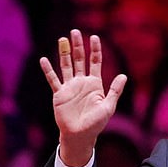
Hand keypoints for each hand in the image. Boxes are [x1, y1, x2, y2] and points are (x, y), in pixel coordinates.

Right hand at [40, 29, 126, 166]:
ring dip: (64, 53)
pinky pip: (53, 80)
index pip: (95, 62)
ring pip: (66, 65)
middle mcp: (82, 82)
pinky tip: (44, 60)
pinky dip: (49, 70)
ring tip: (62, 39)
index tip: (94, 37)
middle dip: (78, 46)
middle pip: (80, 60)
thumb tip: (123, 75)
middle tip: (76, 31)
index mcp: (95, 84)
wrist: (81, 135)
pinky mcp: (60, 94)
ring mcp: (70, 87)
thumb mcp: (109, 106)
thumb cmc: (96, 123)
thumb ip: (115, 91)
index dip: (95, 50)